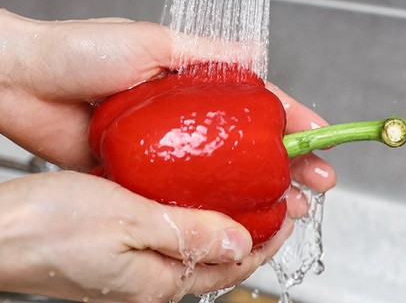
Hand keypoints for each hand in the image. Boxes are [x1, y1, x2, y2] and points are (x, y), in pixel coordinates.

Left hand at [0, 10, 335, 198]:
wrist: (23, 82)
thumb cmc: (81, 50)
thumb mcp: (152, 41)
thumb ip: (205, 52)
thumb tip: (256, 52)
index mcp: (193, 79)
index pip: (254, 98)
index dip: (292, 115)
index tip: (321, 133)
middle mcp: (186, 116)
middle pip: (247, 142)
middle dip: (288, 162)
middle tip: (317, 183)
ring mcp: (166, 149)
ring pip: (222, 174)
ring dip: (257, 191)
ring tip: (290, 207)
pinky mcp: (141, 174)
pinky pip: (183, 194)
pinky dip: (211, 207)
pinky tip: (234, 219)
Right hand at [0, 171, 291, 301]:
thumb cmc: (50, 227)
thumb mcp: (128, 222)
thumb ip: (188, 233)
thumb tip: (242, 243)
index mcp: (159, 280)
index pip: (234, 263)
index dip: (268, 236)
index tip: (290, 210)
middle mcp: (151, 280)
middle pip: (220, 255)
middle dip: (253, 227)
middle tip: (277, 196)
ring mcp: (136, 267)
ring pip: (198, 242)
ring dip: (225, 217)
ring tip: (244, 189)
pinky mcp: (120, 251)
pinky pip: (172, 232)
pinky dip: (193, 212)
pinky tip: (192, 190)